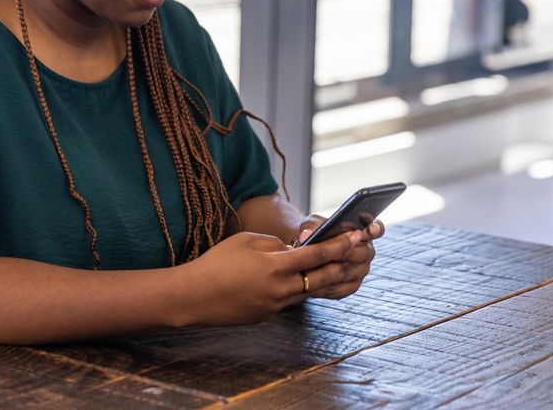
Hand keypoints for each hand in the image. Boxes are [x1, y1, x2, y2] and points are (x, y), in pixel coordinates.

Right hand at [179, 230, 363, 326]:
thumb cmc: (217, 262)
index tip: (357, 237)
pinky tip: (299, 280)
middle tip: (358, 255)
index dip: (339, 245)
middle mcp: (281, 289)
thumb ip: (274, 244)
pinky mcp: (268, 316)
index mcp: (276, 266)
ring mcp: (275, 306)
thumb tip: (293, 250)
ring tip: (335, 266)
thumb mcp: (246, 241)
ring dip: (323, 279)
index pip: (316, 254)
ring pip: (308, 291)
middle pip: (322, 278)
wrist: (194, 296)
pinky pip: (290, 300)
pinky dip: (298, 289)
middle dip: (342, 265)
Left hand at [304, 219, 383, 300]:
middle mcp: (366, 252)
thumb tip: (306, 235)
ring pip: (352, 272)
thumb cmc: (313, 233)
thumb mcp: (311, 224)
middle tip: (331, 251)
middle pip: (364, 253)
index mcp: (362, 232)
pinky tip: (314, 283)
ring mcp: (361, 271)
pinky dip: (328, 285)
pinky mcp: (351, 286)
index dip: (375, 229)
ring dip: (335, 270)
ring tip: (318, 268)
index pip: (376, 229)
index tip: (369, 229)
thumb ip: (311, 226)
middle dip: (347, 251)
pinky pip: (343, 288)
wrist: (307, 252)